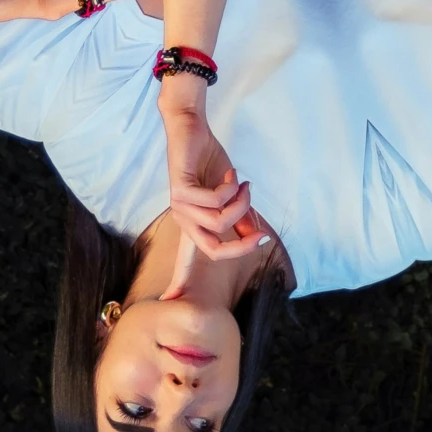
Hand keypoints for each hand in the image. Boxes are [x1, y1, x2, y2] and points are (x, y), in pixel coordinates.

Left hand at [159, 98, 269, 267]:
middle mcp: (183, 219)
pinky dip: (231, 189)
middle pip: (214, 249)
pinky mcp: (181, 190)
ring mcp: (180, 206)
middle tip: (262, 234)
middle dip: (242, 245)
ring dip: (241, 204)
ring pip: (220, 222)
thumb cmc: (210, 161)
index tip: (170, 302)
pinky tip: (230, 175)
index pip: (188, 258)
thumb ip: (240, 218)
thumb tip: (255, 237)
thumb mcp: (231, 195)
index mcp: (193, 222)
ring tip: (243, 185)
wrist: (191, 129)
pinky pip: (216, 202)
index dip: (181, 281)